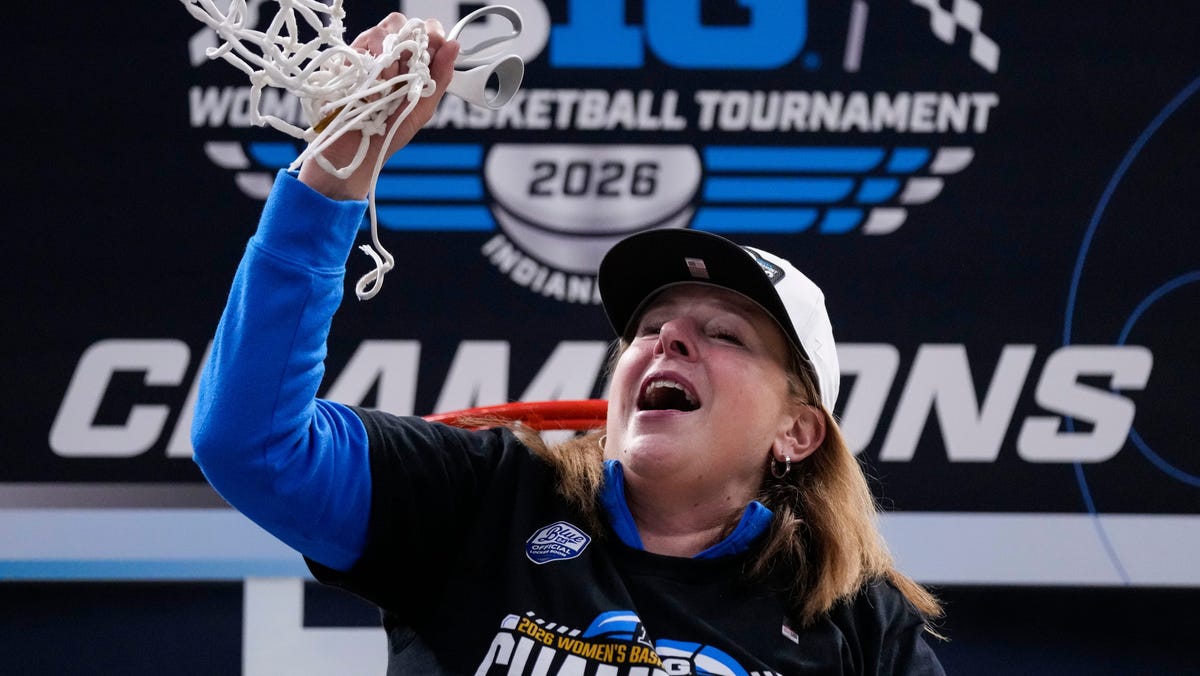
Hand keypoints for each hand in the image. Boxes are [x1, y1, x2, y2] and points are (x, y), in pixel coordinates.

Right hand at [299, 14, 460, 199]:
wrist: (357, 154)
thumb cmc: (389, 133)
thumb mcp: (422, 109)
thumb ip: (440, 78)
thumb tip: (454, 46)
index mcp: (410, 63)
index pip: (424, 31)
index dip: (432, 35)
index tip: (436, 49)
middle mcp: (389, 56)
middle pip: (401, 23)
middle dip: (409, 46)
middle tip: (409, 73)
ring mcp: (366, 57)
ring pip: (381, 33)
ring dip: (390, 62)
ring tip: (388, 90)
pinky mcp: (346, 62)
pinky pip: (360, 49)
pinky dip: (370, 70)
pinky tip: (371, 93)